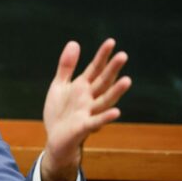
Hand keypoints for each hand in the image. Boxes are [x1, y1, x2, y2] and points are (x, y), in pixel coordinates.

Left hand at [41, 39, 130, 180]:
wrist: (55, 138)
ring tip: (127, 80)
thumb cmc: (60, 112)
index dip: (102, 56)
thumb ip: (67, 66)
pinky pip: (97, 121)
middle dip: (112, 70)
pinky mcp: (84, 126)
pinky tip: (117, 112)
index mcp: (82, 87)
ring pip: (105, 100)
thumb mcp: (59, 85)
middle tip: (123, 55)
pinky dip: (106, 117)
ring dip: (116, 92)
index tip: (111, 42)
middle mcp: (89, 98)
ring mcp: (88, 112)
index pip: (95, 68)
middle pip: (103, 82)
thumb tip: (74, 42)